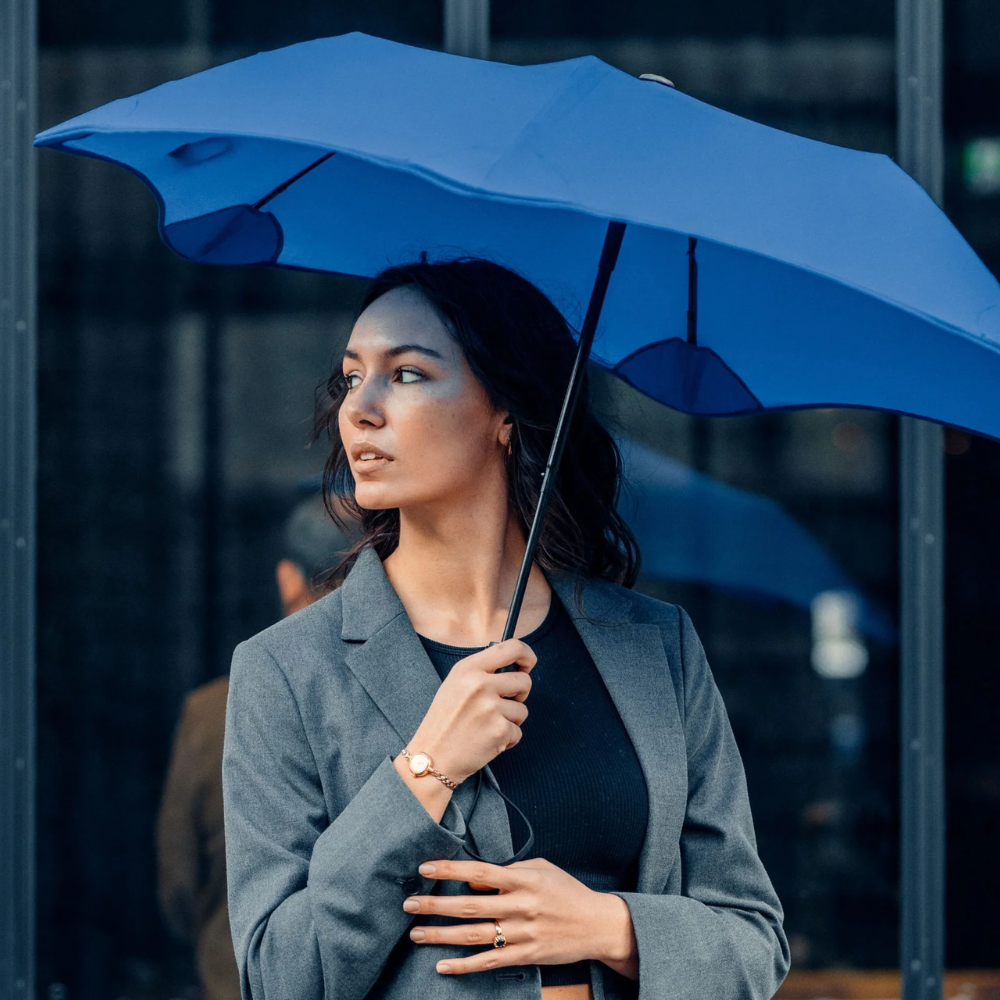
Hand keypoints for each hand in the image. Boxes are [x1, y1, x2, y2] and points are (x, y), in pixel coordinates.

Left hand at [401, 857, 636, 978]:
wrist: (597, 924)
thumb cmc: (566, 891)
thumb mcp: (540, 869)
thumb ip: (507, 871)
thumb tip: (473, 882)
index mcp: (522, 879)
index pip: (478, 871)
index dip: (450, 870)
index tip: (425, 868)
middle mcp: (520, 906)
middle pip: (469, 905)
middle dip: (435, 905)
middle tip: (408, 904)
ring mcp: (522, 933)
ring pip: (474, 936)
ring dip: (442, 935)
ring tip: (416, 933)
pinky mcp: (525, 956)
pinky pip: (489, 962)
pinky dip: (464, 966)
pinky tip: (442, 966)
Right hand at [409, 639, 535, 784]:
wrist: (431, 758)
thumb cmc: (443, 724)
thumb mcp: (454, 685)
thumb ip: (481, 673)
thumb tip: (514, 667)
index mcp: (468, 668)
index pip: (511, 648)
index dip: (527, 655)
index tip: (528, 665)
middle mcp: (479, 683)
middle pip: (524, 680)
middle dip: (520, 695)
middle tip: (503, 706)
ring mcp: (490, 707)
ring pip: (522, 709)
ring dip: (510, 721)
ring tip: (486, 728)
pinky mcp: (499, 730)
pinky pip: (518, 732)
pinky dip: (507, 740)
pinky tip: (487, 743)